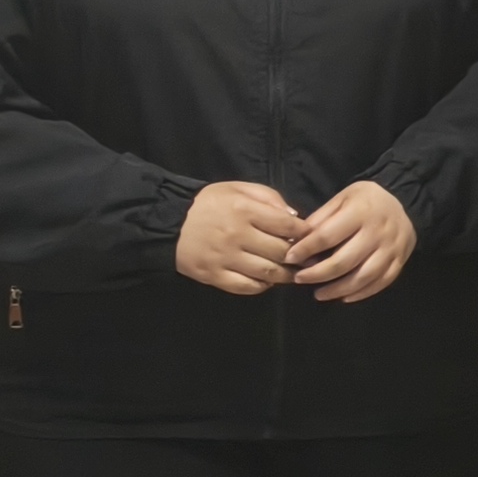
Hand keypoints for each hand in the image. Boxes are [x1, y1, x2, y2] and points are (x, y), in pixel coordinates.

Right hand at [176, 179, 303, 296]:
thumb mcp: (237, 189)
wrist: (167, 223)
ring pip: (267, 272)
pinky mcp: (213, 276)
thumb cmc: (207, 203)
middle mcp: (237, 235)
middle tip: (306, 258)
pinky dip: (262, 286)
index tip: (310, 237)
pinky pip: (246, 287)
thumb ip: (268, 198)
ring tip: (292, 272)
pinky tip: (266, 280)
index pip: (287, 225)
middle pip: (281, 251)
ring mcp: (225, 258)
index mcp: (244, 210)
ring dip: (285, 275)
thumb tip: (294, 217)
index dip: (304, 233)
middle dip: (298, 256)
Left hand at [286, 180, 417, 303]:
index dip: (306, 249)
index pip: (327, 235)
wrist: (405, 202)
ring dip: (338, 289)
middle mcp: (378, 231)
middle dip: (318, 274)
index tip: (289, 258)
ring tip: (319, 294)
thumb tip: (296, 241)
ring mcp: (391, 248)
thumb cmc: (367, 201)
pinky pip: (381, 282)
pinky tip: (344, 297)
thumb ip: (321, 218)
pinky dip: (361, 293)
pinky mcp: (400, 261)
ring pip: (363, 276)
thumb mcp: (342, 198)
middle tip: (300, 279)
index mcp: (361, 212)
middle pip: (344, 261)